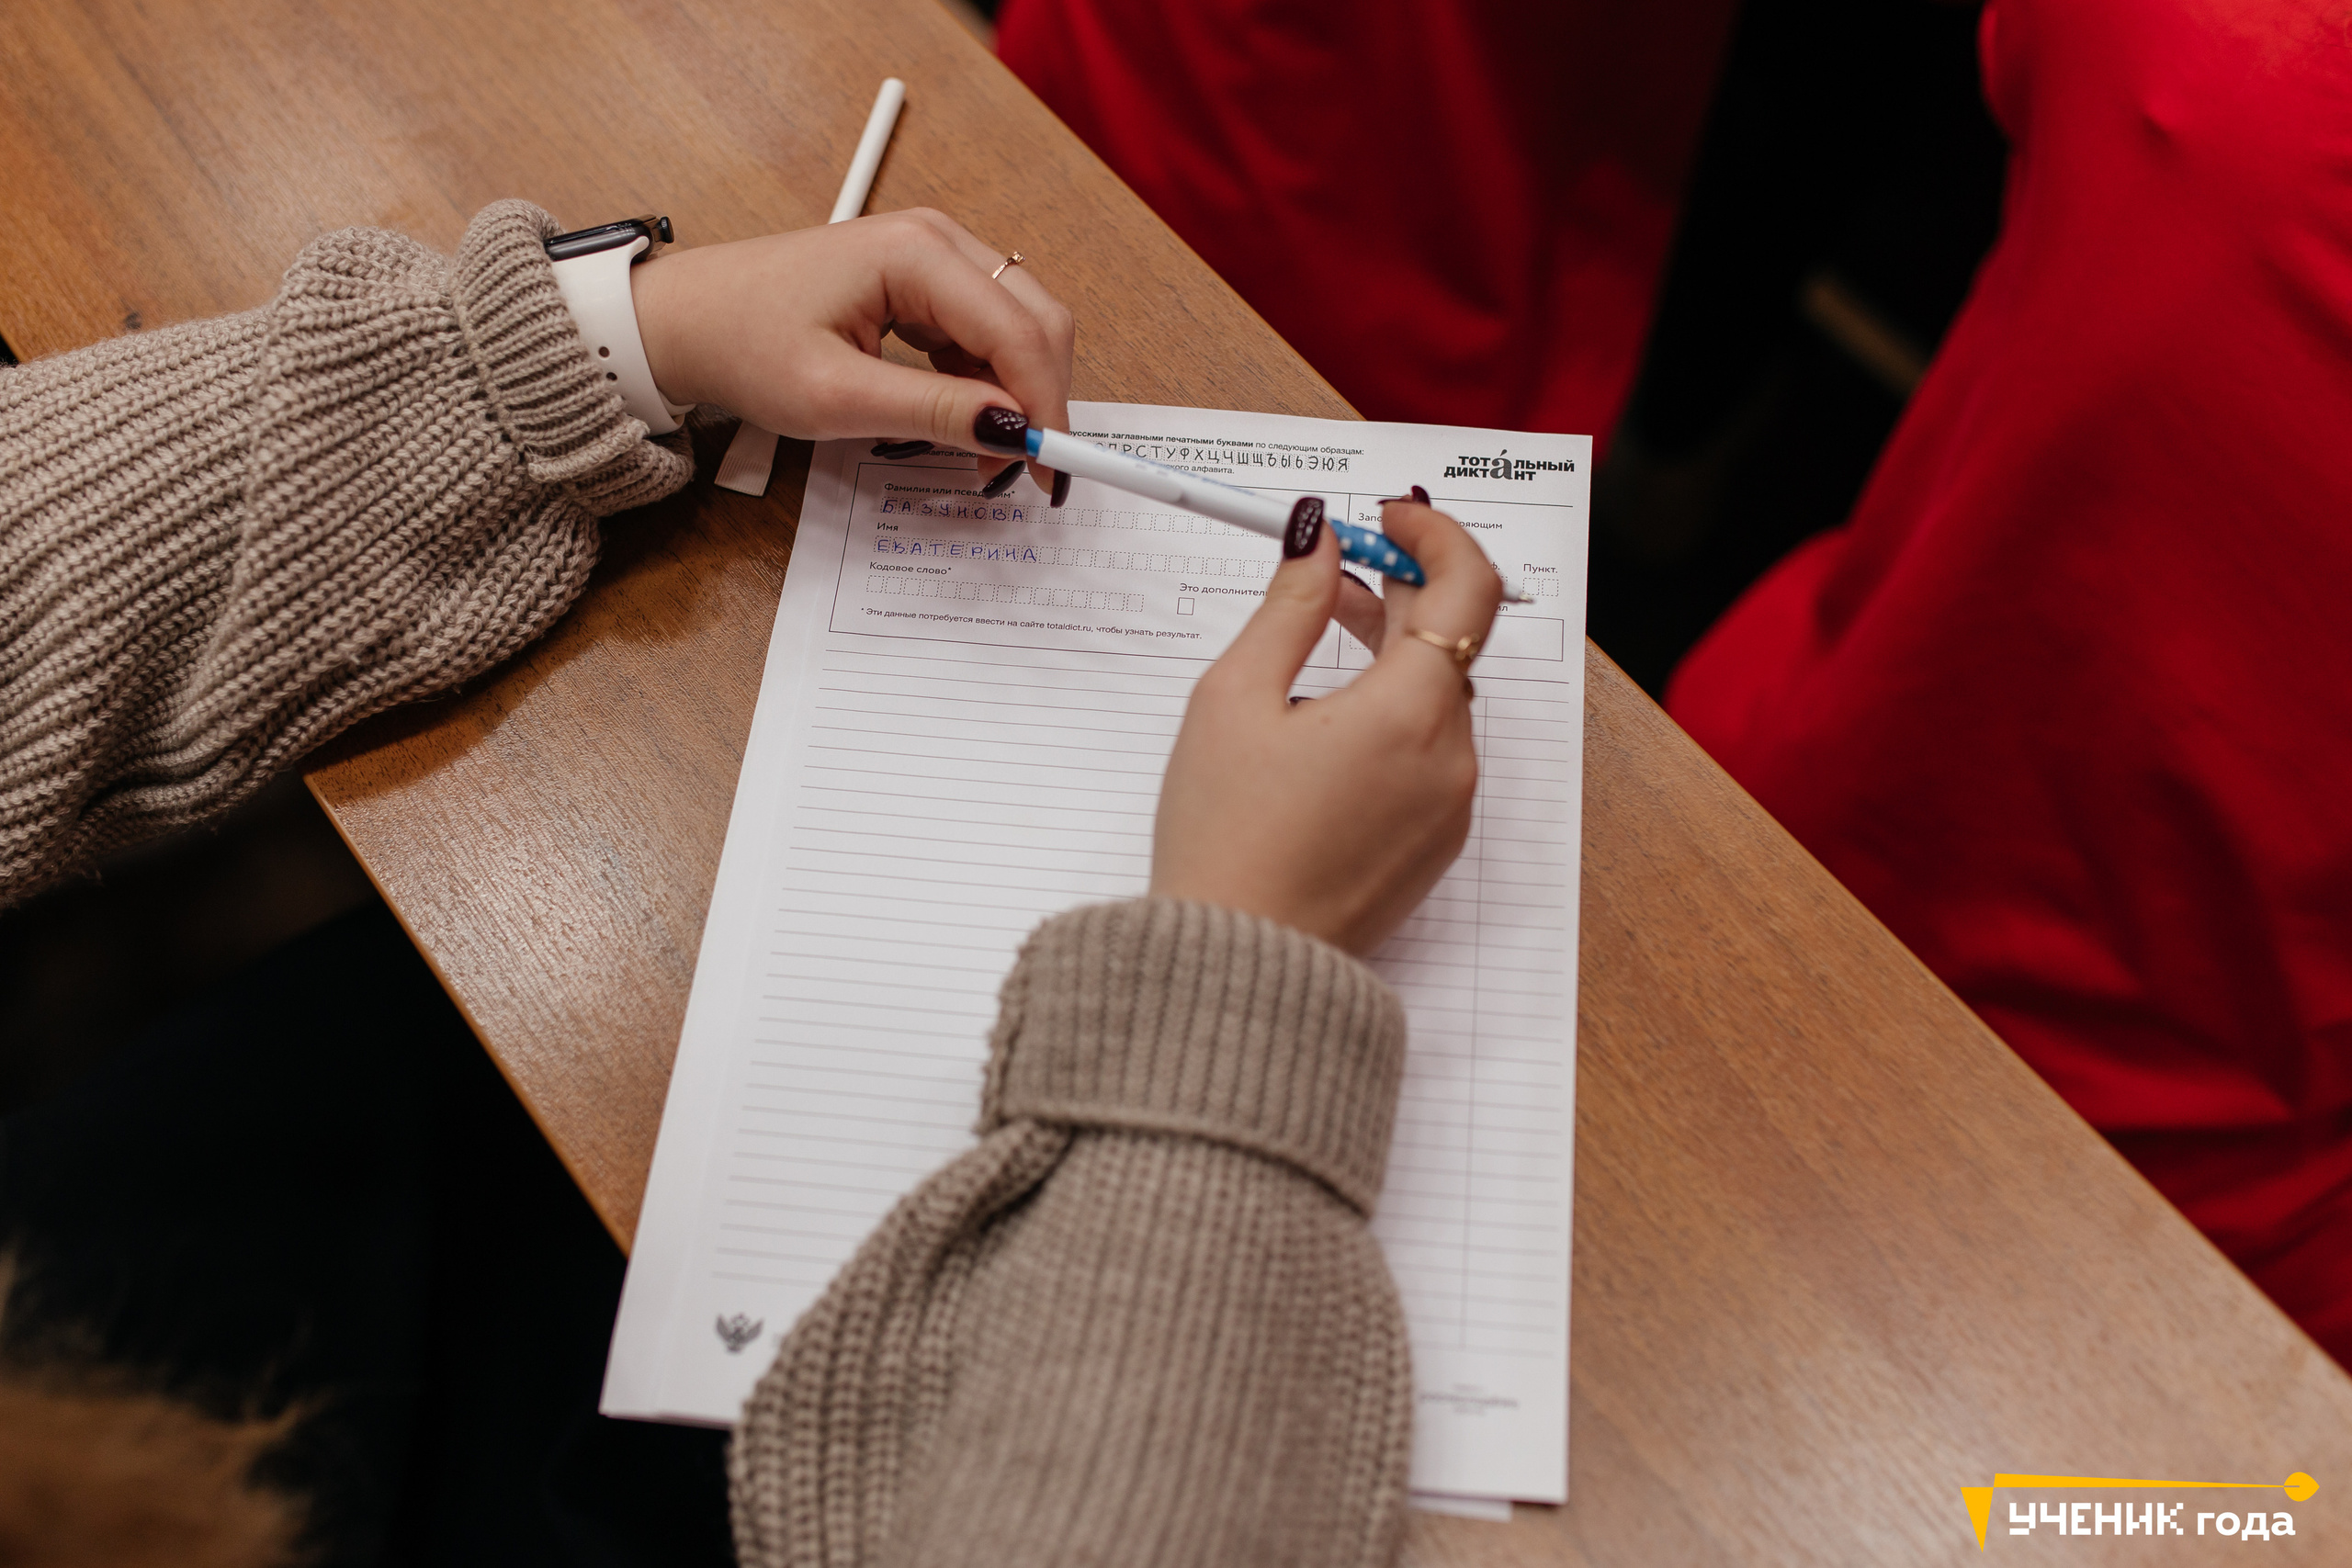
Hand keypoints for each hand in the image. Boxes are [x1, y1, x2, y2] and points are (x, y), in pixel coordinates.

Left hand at [627, 209, 1073, 487]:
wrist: (685, 319)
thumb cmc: (740, 341)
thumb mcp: (835, 397)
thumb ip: (934, 413)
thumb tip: (1013, 432)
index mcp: (917, 253)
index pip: (1020, 332)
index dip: (1045, 408)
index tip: (1051, 473)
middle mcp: (937, 240)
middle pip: (1036, 320)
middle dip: (1040, 400)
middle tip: (1024, 472)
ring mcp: (932, 257)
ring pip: (1018, 328)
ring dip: (1015, 395)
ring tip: (981, 456)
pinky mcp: (923, 282)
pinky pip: (985, 333)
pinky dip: (988, 383)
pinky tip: (961, 423)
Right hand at [1150, 501, 1504, 954]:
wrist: (1241, 966)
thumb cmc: (1225, 840)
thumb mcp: (1234, 697)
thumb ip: (1289, 604)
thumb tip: (1319, 540)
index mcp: (1409, 713)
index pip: (1469, 585)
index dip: (1434, 534)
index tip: (1389, 519)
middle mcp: (1450, 758)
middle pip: (1453, 640)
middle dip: (1401, 592)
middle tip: (1334, 573)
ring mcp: (1451, 806)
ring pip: (1440, 697)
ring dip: (1394, 655)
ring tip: (1319, 644)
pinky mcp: (1436, 843)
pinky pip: (1432, 751)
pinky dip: (1397, 714)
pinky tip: (1330, 720)